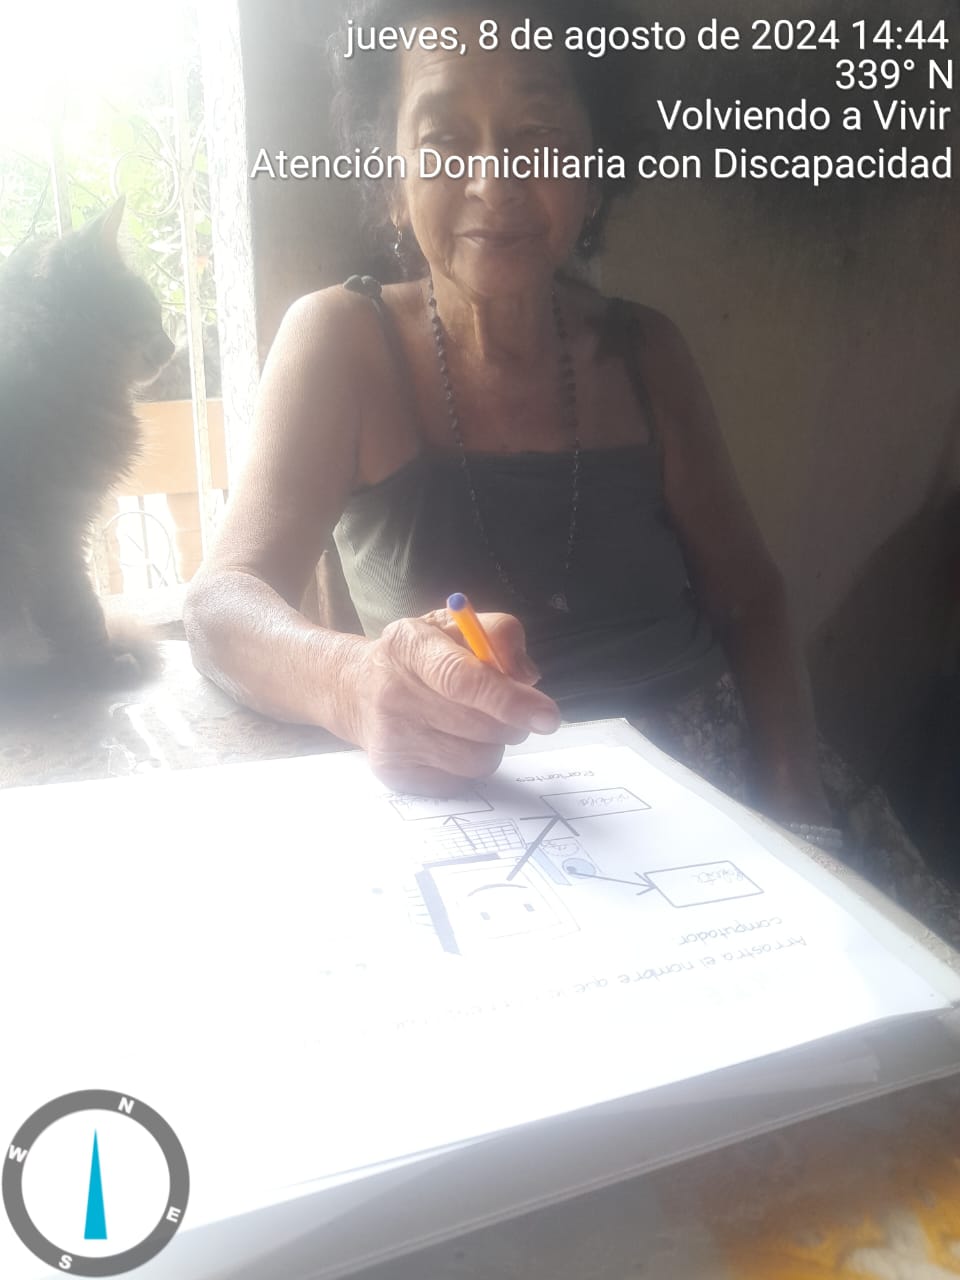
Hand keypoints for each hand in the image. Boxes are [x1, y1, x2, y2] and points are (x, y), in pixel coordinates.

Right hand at [347, 610, 560, 796]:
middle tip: (510, 711)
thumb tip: (528, 677)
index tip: (547, 715)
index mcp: (409, 645)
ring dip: (492, 744)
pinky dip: (468, 765)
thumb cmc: (421, 656)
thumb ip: (501, 635)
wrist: (358, 690)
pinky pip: (460, 781)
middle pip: (478, 725)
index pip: (461, 678)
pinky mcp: (394, 773)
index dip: (509, 699)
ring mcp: (390, 738)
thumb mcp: (456, 625)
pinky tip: (450, 742)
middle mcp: (392, 692)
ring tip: (474, 725)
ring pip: (476, 760)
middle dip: (510, 722)